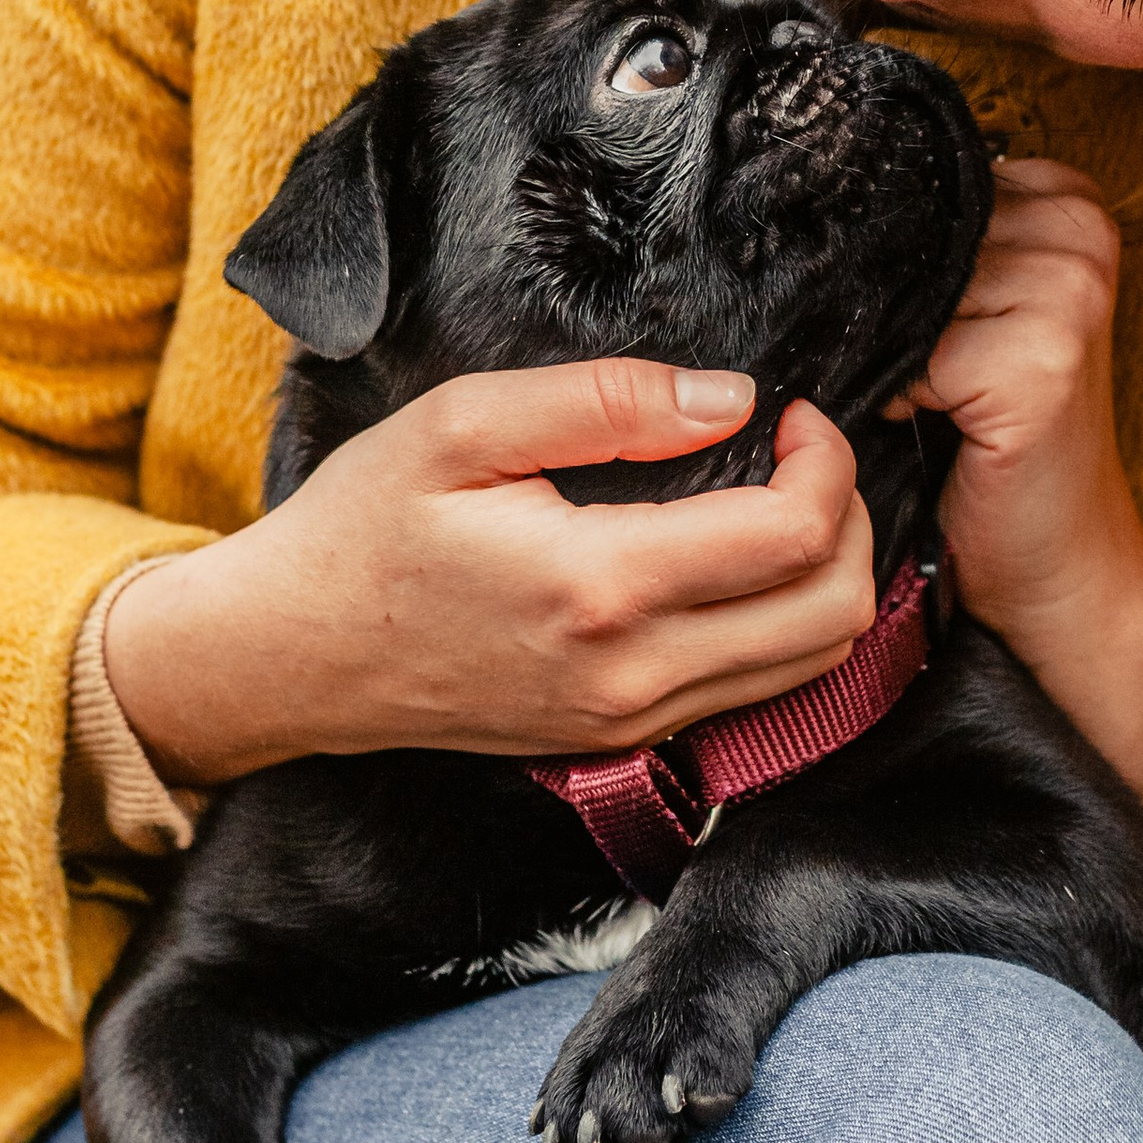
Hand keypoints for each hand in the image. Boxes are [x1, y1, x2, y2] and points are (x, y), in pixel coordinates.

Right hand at [104, 363, 875, 784]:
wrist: (290, 657)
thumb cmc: (363, 529)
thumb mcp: (463, 425)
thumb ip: (606, 401)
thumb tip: (729, 398)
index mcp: (598, 589)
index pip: (792, 538)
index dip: (828, 460)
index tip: (792, 412)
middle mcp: (631, 677)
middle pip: (833, 616)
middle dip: (851, 519)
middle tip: (805, 455)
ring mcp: (628, 725)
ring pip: (812, 668)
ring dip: (829, 577)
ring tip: (783, 500)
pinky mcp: (619, 745)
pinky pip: (754, 695)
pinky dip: (784, 628)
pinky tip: (742, 565)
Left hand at [898, 160, 1142, 798]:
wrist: (1063, 560)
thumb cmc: (1001, 441)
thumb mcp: (972, 320)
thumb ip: (923, 254)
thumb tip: (796, 217)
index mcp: (1067, 201)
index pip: (917, 184)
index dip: (874, 242)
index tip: (877, 301)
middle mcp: (1076, 233)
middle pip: (905, 235)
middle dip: (868, 295)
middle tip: (881, 359)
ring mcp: (1067, 295)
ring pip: (901, 296)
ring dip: (878, 349)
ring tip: (907, 395)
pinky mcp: (1041, 365)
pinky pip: (915, 359)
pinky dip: (893, 397)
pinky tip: (916, 424)